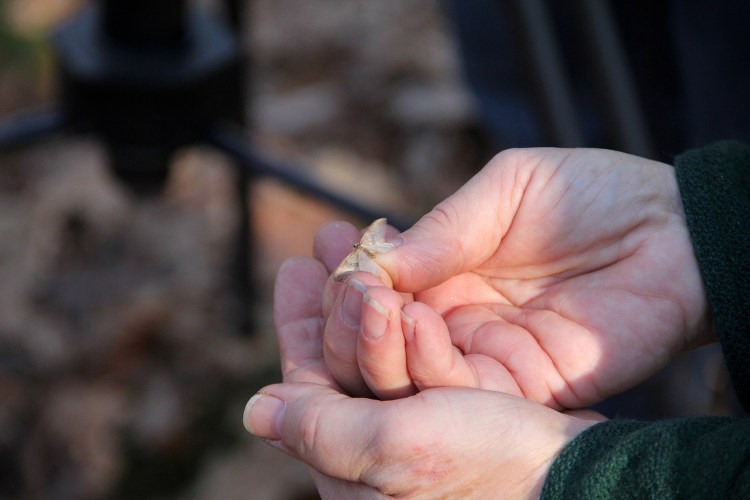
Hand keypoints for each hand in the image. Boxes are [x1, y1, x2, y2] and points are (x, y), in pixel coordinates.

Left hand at [248, 256, 602, 497]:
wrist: (583, 483)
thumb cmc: (490, 472)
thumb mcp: (393, 450)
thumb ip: (320, 427)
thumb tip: (254, 411)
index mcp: (356, 463)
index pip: (308, 383)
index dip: (300, 322)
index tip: (295, 267)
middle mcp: (384, 448)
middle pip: (345, 360)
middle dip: (337, 297)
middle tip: (330, 237)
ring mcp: (423, 427)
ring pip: (383, 350)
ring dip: (372, 295)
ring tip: (363, 243)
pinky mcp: (461, 410)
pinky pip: (423, 352)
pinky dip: (411, 313)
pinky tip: (409, 282)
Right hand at [321, 148, 711, 407]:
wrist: (675, 228)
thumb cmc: (593, 193)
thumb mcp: (507, 187)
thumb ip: (446, 226)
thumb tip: (377, 256)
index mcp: (451, 273)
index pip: (380, 292)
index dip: (346, 279)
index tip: (319, 255)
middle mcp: (461, 320)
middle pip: (384, 340)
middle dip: (348, 316)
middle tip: (331, 285)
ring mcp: (490, 355)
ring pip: (412, 372)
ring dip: (376, 341)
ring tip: (364, 299)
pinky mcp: (527, 386)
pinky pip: (463, 390)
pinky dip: (427, 364)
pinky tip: (411, 320)